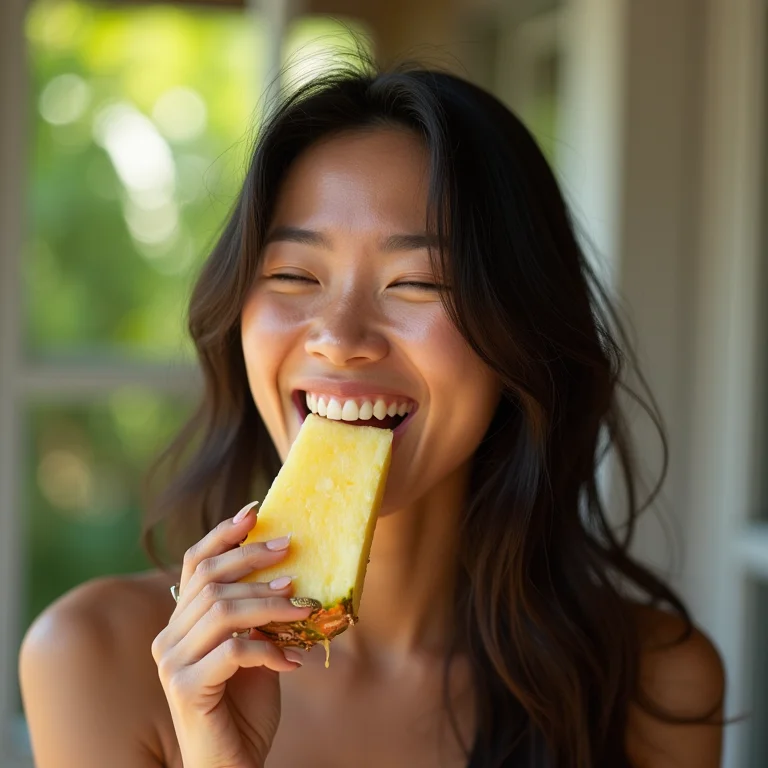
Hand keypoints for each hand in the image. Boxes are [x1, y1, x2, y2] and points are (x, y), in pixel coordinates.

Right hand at [151, 503, 312, 767]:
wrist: (232, 765)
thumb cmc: (245, 706)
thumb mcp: (256, 648)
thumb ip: (257, 615)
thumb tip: (288, 572)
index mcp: (183, 623)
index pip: (194, 564)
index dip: (222, 534)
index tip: (255, 512)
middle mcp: (169, 637)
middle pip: (209, 579)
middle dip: (253, 559)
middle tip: (292, 550)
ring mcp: (172, 663)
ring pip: (222, 610)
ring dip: (268, 604)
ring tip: (303, 606)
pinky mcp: (185, 688)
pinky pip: (232, 650)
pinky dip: (268, 650)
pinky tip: (291, 664)